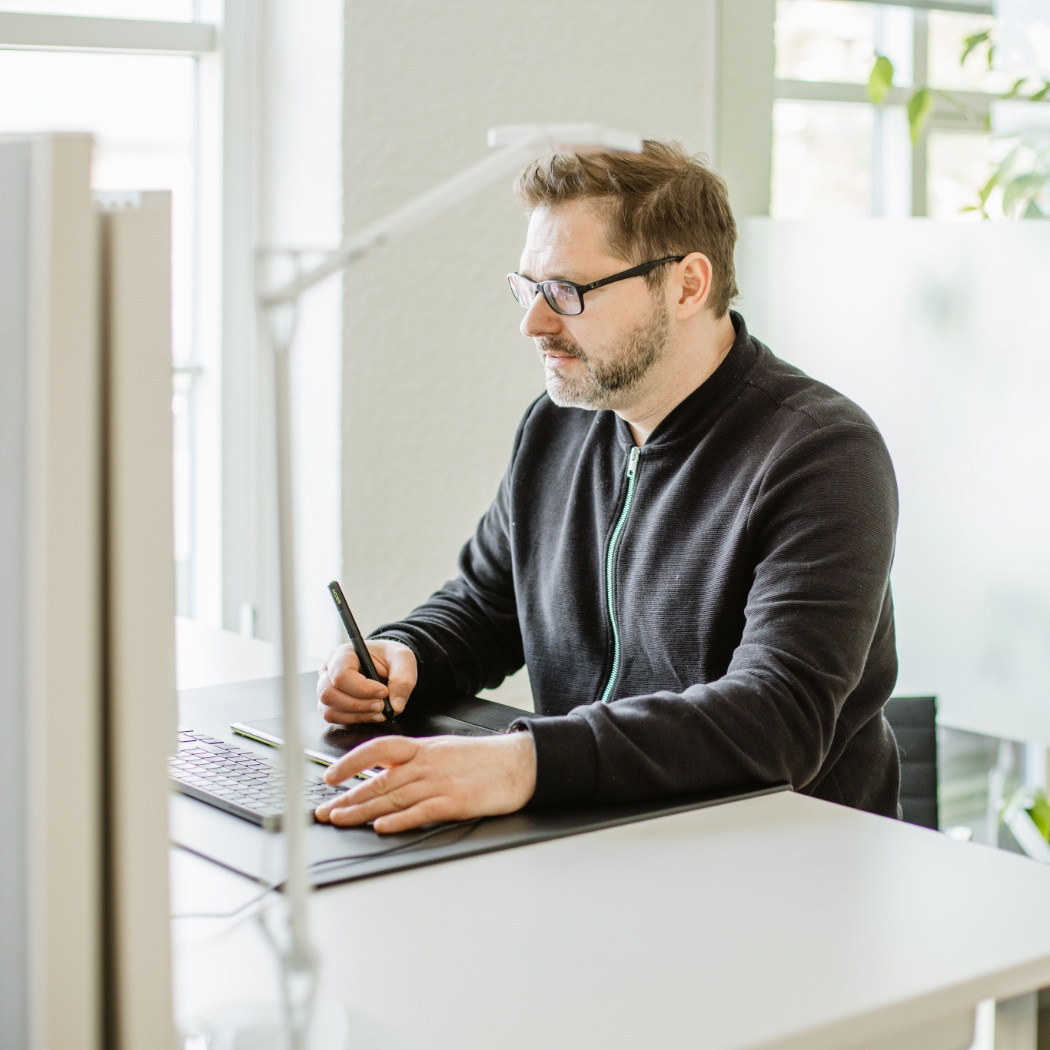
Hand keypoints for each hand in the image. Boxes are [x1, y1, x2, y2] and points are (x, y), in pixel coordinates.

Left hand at [314, 731, 536, 833]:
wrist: (520, 763)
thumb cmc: (484, 760)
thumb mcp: (445, 750)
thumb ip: (416, 761)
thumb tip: (386, 772)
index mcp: (423, 749)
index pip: (378, 749)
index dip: (351, 762)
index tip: (330, 777)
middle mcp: (427, 764)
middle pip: (379, 780)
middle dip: (347, 797)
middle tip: (324, 811)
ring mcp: (440, 783)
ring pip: (393, 796)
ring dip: (362, 810)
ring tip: (340, 819)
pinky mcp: (455, 802)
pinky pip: (420, 812)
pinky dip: (399, 820)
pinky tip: (381, 826)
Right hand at [317, 639, 416, 724]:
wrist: (387, 664)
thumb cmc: (390, 658)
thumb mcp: (403, 659)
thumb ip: (403, 679)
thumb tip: (396, 706)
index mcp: (343, 654)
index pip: (341, 675)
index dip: (362, 688)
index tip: (383, 692)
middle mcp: (328, 671)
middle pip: (329, 694)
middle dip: (358, 705)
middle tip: (382, 705)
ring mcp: (326, 688)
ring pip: (329, 709)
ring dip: (357, 714)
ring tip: (380, 711)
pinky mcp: (330, 704)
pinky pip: (333, 718)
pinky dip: (354, 720)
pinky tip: (372, 715)